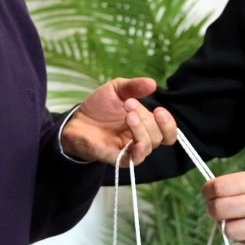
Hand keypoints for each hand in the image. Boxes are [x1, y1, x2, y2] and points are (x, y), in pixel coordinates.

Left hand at [60, 78, 176, 165]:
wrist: (76, 120)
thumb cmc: (99, 107)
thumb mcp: (117, 89)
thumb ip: (134, 87)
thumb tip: (153, 84)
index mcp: (146, 126)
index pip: (168, 133)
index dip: (168, 123)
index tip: (158, 109)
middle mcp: (141, 140)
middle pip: (158, 136)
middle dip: (147, 118)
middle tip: (128, 104)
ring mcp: (129, 150)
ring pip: (149, 146)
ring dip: (141, 129)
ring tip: (128, 115)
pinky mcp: (117, 158)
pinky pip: (134, 160)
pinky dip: (139, 152)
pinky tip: (136, 142)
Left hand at [203, 163, 244, 244]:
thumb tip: (220, 192)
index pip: (220, 188)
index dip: (207, 190)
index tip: (207, 191)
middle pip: (219, 211)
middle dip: (212, 208)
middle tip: (215, 205)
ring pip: (230, 231)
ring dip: (226, 224)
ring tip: (232, 217)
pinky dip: (242, 234)